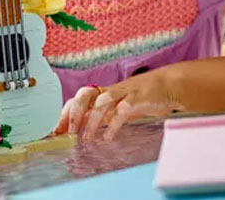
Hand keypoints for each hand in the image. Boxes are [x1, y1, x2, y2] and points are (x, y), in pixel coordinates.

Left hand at [54, 71, 179, 140]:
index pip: (77, 99)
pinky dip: (114, 123)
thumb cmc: (140, 98)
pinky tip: (108, 137)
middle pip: (85, 94)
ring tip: (87, 139)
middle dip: (74, 114)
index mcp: (103, 93)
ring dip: (92, 120)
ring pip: (102, 100)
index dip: (65, 114)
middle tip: (70, 134)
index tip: (57, 132)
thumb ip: (101, 117)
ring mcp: (124, 93)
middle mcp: (110, 91)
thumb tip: (79, 130)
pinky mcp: (139, 98)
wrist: (168, 85)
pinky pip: (123, 109)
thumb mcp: (117, 107)